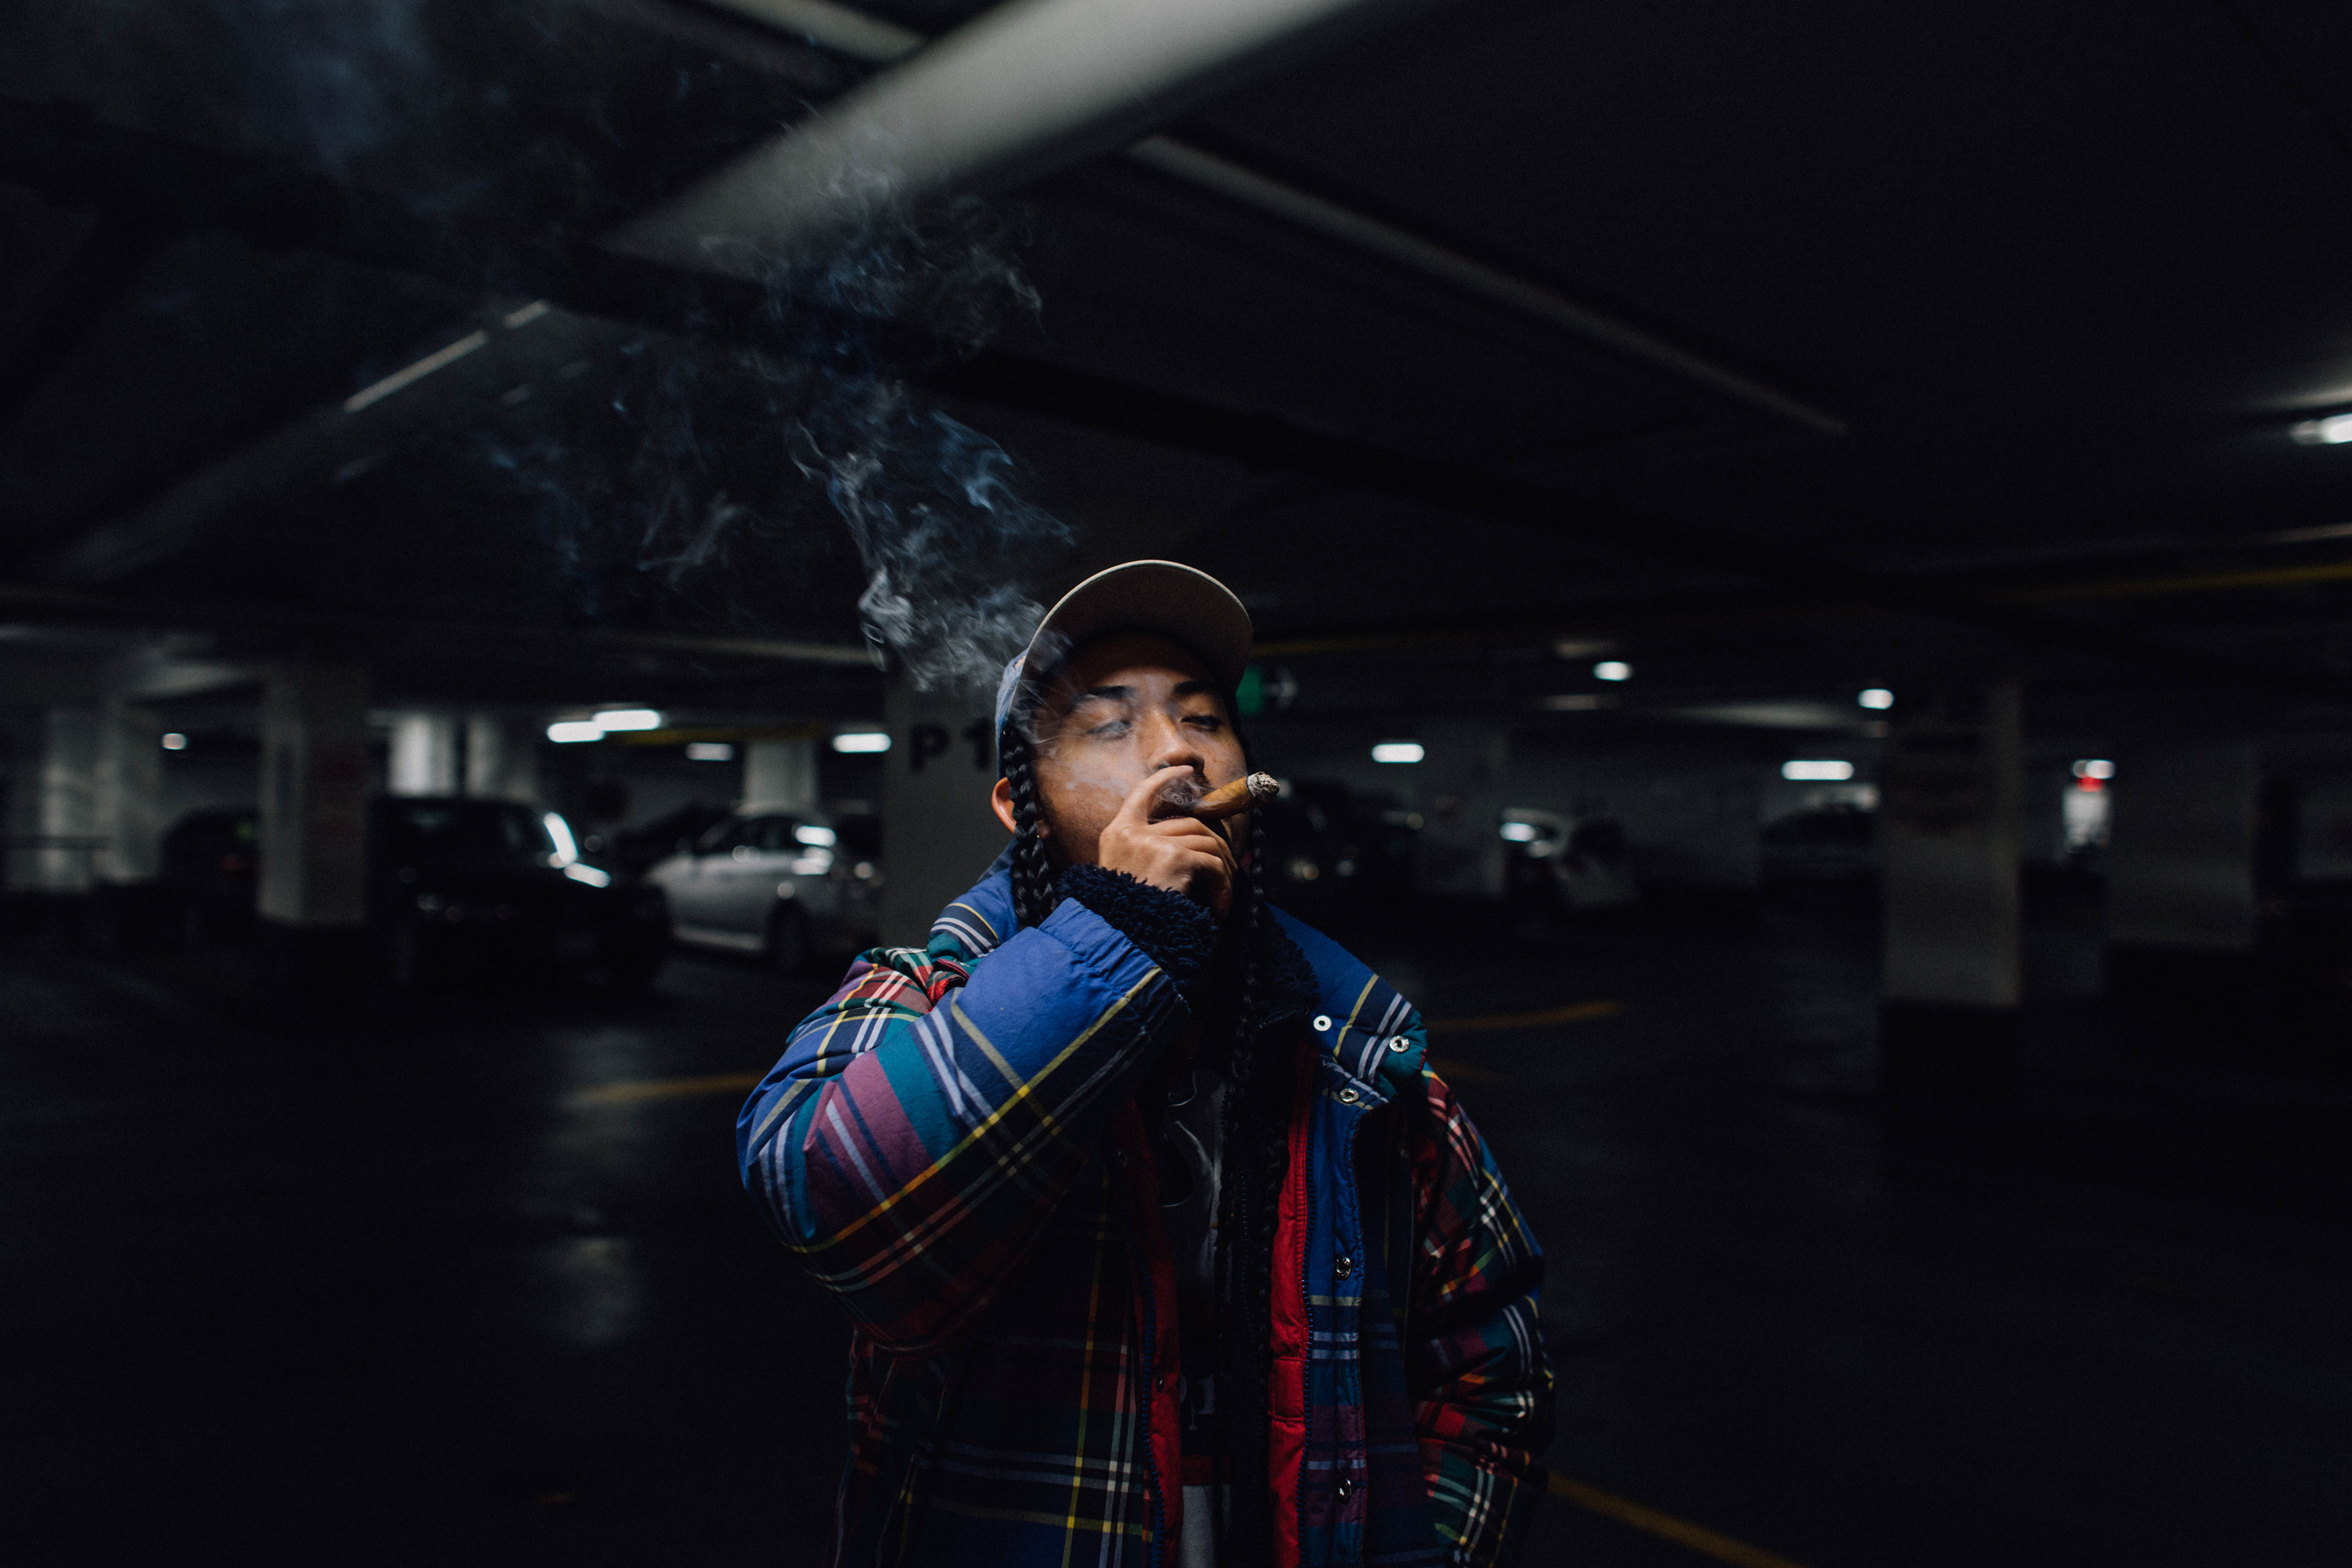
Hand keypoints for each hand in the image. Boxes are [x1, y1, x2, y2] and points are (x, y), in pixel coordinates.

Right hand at [1095, 766, 1238, 915]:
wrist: (1119, 938)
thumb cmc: (1125, 917)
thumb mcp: (1125, 877)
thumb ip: (1150, 854)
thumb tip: (1197, 845)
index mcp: (1116, 834)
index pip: (1141, 793)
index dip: (1165, 779)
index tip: (1185, 770)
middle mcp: (1131, 833)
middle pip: (1187, 823)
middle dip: (1214, 845)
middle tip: (1226, 871)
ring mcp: (1153, 843)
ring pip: (1205, 841)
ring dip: (1222, 868)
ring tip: (1222, 896)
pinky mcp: (1174, 857)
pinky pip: (1212, 864)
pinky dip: (1223, 885)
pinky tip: (1219, 908)